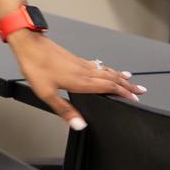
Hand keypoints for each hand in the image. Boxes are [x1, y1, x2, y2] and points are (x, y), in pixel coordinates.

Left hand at [7, 31, 144, 129]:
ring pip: (106, 70)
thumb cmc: (36, 66)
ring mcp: (81, 63)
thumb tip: (79, 124)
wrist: (29, 44)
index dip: (123, 93)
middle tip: (140, 90)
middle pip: (112, 78)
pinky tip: (106, 69)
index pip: (109, 87)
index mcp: (80, 80)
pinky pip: (98, 65)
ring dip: (120, 76)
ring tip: (130, 79)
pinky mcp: (75, 59)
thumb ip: (64, 109)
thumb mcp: (46, 93)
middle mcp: (84, 70)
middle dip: (127, 85)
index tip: (136, 97)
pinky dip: (108, 69)